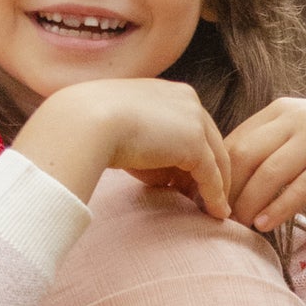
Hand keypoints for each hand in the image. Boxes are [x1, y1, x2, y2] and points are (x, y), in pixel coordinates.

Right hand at [15, 80, 231, 219]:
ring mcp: (194, 119)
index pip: (193, 126)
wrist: (87, 122)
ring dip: (218, 186)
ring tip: (216, 210)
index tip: (191, 181)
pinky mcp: (195, 143)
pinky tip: (217, 213)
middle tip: (209, 198)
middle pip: (210, 140)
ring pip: (216, 158)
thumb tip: (162, 177)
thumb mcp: (128, 131)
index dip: (196, 154)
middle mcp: (188, 99)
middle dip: (212, 171)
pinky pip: (211, 175)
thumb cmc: (94, 127)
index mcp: (171, 92)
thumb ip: (149, 147)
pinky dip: (216, 196)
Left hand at [224, 98, 305, 232]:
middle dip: (226, 191)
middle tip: (214, 220)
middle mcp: (298, 118)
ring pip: (269, 173)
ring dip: (248, 204)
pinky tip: (263, 226)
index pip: (234, 142)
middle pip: (245, 156)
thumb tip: (221, 180)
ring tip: (236, 228)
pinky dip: (278, 208)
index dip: (215, 175)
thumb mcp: (300, 139)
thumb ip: (267, 150)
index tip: (203, 203)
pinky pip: (301, 187)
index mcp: (281, 111)